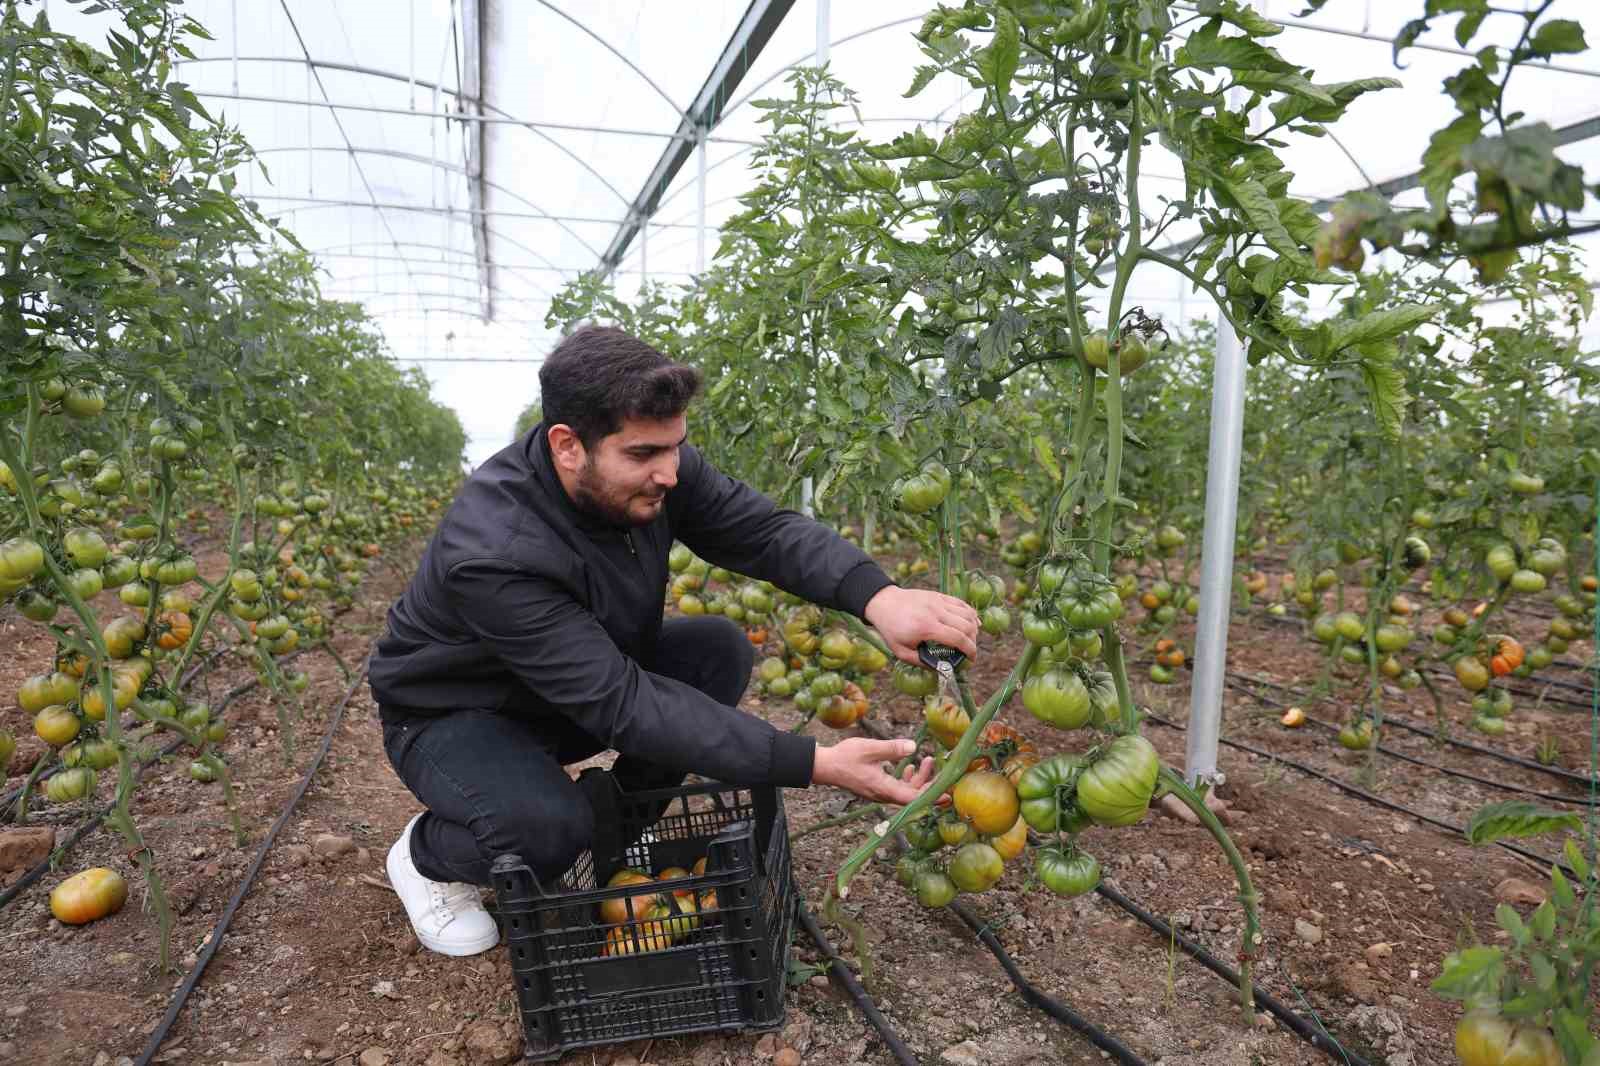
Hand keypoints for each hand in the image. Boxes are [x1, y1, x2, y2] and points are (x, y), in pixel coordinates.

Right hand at [812, 737, 935, 804]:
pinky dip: (907, 779)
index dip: (932, 796)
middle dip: (931, 785)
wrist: (824, 766)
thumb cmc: (844, 757)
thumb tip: (913, 747)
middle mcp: (883, 795)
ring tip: (928, 760)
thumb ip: (892, 748)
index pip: (914, 798)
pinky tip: (910, 766)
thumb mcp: (870, 749)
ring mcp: (880, 792)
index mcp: (884, 788)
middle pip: (913, 796)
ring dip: (920, 779)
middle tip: (946, 774)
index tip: (948, 792)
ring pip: (906, 791)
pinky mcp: (876, 788)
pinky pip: (897, 788)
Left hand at [862, 584, 978, 664]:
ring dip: (974, 627)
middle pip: (967, 626)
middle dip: (973, 641)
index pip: (958, 639)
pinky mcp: (939, 596)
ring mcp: (938, 602)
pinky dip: (970, 614)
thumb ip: (922, 662)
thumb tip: (941, 670)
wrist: (884, 603)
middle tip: (969, 651)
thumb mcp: (901, 652)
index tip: (972, 659)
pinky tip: (972, 622)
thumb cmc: (891, 629)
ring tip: (970, 638)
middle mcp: (936, 612)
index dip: (970, 650)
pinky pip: (961, 603)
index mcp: (926, 628)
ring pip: (967, 613)